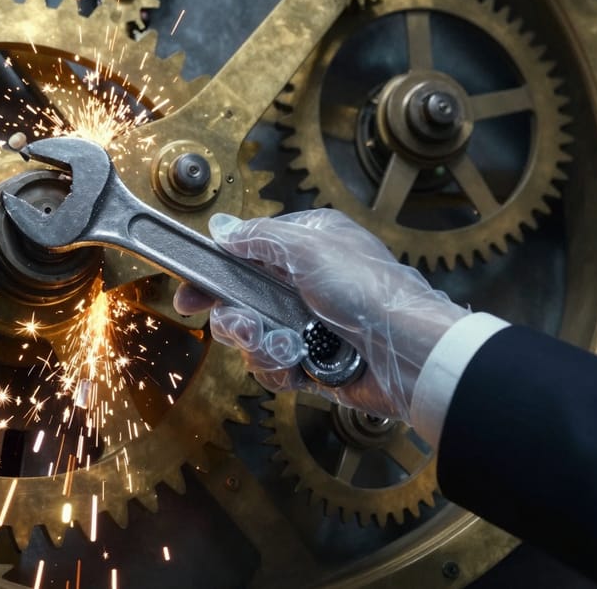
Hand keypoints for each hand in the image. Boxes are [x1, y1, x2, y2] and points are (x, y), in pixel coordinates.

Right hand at [174, 209, 468, 421]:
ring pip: (251, 338)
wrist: (408, 353)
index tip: (189, 295)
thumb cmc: (368, 291)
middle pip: (238, 302)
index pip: (243, 256)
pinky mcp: (310, 362)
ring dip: (260, 345)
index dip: (212, 276)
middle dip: (235, 319)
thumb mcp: (309, 248)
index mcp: (306, 247)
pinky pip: (271, 367)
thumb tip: (221, 229)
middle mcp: (303, 284)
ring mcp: (305, 325)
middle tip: (244, 325)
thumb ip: (258, 238)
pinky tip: (300, 366)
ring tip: (284, 346)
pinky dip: (281, 368)